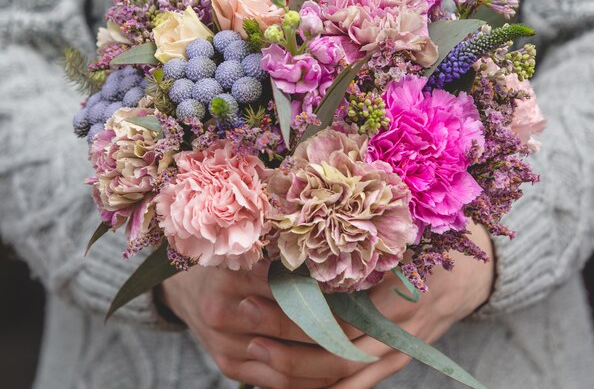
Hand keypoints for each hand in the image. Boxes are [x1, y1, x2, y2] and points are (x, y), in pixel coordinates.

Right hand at [160, 260, 345, 388]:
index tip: (361, 289)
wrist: (189, 292)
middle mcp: (223, 311)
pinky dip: (311, 379)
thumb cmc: (231, 264)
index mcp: (231, 274)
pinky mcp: (228, 367)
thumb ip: (284, 259)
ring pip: (288, 361)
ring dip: (328, 357)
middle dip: (334, 325)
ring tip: (363, 346)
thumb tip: (338, 264)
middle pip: (290, 325)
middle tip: (372, 321)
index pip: (289, 286)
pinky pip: (277, 383)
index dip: (327, 290)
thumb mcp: (253, 250)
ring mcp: (224, 345)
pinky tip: (337, 369)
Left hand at [244, 222, 493, 388]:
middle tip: (243, 320)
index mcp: (397, 285)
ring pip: (342, 373)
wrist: (475, 270)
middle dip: (284, 337)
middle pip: (334, 343)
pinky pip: (357, 386)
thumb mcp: (403, 228)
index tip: (254, 287)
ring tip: (254, 358)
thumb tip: (300, 226)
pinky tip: (288, 388)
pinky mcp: (399, 360)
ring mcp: (399, 348)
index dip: (293, 302)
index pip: (337, 304)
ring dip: (295, 370)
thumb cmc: (434, 239)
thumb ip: (361, 234)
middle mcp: (398, 324)